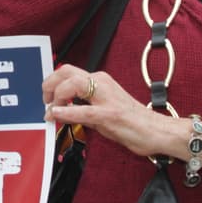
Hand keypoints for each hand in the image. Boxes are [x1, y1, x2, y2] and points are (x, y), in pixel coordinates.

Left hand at [43, 65, 166, 158]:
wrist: (156, 131)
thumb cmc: (132, 122)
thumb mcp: (101, 113)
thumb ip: (81, 110)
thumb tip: (59, 112)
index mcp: (100, 81)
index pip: (68, 72)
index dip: (52, 82)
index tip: (46, 98)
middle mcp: (102, 83)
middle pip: (66, 71)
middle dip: (49, 84)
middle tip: (45, 101)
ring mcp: (106, 97)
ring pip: (73, 84)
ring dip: (56, 96)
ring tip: (51, 110)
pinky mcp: (110, 114)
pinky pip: (83, 110)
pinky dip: (67, 112)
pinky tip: (57, 115)